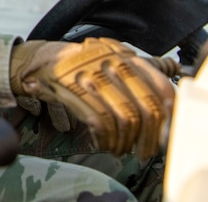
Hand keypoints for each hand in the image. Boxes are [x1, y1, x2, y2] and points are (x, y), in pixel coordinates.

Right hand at [9, 37, 174, 158]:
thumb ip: (138, 77)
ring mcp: (91, 75)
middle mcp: (111, 62)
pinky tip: (104, 143)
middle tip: (144, 151)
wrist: (38, 60)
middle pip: (146, 107)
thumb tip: (169, 106)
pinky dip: (106, 138)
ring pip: (125, 117)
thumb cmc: (77, 65)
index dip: (168, 116)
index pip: (161, 88)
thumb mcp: (109, 61)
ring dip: (125, 141)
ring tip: (120, 148)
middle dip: (148, 138)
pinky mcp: (72, 89)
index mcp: (124, 56)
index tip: (164, 134)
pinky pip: (100, 121)